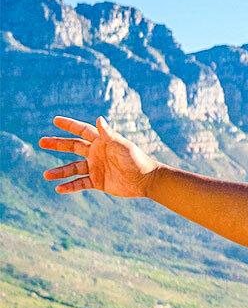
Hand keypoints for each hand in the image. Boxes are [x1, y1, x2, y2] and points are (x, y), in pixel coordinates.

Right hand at [38, 116, 160, 196]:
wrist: (146, 180)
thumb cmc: (136, 159)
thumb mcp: (122, 145)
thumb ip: (108, 134)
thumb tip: (99, 118)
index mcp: (102, 142)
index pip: (82, 131)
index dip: (69, 125)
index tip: (55, 120)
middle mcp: (96, 153)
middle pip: (73, 147)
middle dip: (57, 144)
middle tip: (41, 142)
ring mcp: (96, 168)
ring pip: (73, 168)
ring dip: (60, 171)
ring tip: (46, 175)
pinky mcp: (98, 181)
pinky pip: (80, 183)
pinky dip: (70, 186)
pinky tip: (59, 188)